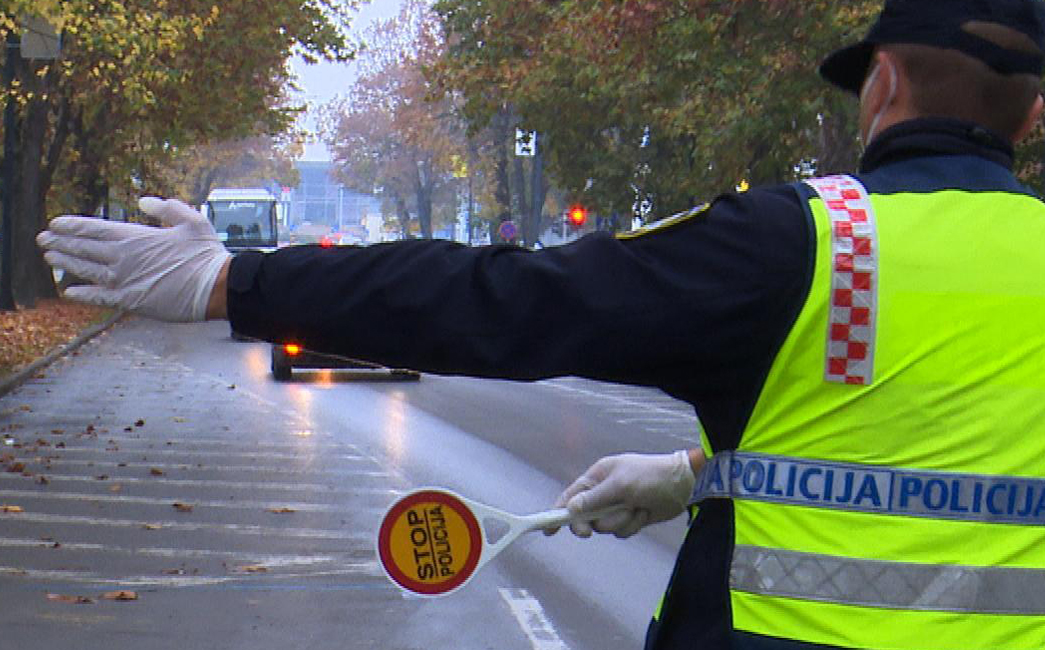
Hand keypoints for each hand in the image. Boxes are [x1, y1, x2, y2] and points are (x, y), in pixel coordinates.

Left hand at [36, 197, 230, 321]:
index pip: (94, 228)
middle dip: (61, 242)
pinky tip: (69, 291)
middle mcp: (123, 258)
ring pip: (86, 271)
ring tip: (50, 258)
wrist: (216, 287)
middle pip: (83, 248)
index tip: (54, 223)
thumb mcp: (190, 221)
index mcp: (136, 237)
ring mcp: (124, 281)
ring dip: (66, 263)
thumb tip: (143, 201)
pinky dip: (82, 294)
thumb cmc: (206, 254)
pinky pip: (99, 298)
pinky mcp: (131, 301)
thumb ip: (165, 208)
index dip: (72, 225)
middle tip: (43, 239)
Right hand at [550, 450, 696, 538]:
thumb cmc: (650, 476)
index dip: (557, 512)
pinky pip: (622, 531)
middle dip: (591, 523)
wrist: (683, 484)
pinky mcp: (630, 518)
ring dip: (620, 521)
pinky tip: (643, 513)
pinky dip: (632, 525)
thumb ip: (594, 498)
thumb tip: (570, 508)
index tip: (547, 529)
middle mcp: (604, 492)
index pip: (570, 496)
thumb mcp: (620, 485)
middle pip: (585, 517)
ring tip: (635, 508)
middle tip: (589, 531)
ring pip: (605, 526)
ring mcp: (617, 506)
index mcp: (597, 477)